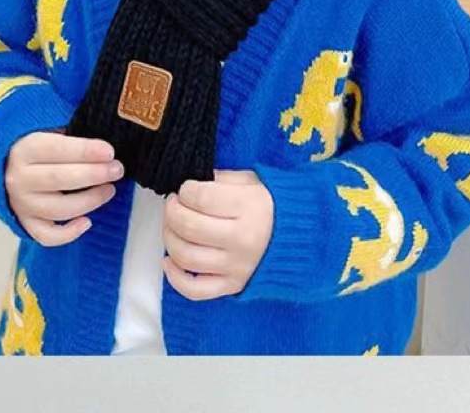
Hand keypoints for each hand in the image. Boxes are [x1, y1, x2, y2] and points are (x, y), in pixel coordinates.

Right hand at [4, 130, 123, 246]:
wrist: (8, 166)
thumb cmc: (40, 146)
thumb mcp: (51, 129)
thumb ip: (73, 133)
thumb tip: (104, 144)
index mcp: (25, 150)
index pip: (56, 149)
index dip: (85, 151)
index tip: (109, 152)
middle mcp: (19, 178)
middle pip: (59, 179)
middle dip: (94, 174)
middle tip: (117, 169)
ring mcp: (21, 204)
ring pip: (57, 209)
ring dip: (89, 201)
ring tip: (109, 189)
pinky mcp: (25, 222)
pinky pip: (46, 236)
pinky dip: (67, 234)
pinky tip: (87, 222)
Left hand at [162, 169, 273, 300]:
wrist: (300, 237)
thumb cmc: (272, 205)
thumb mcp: (252, 182)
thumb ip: (220, 179)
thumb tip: (190, 185)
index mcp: (249, 207)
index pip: (201, 198)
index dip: (185, 190)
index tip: (185, 188)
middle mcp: (242, 239)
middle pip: (189, 226)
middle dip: (172, 211)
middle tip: (173, 204)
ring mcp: (236, 266)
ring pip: (185, 256)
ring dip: (169, 237)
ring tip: (172, 226)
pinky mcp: (232, 285)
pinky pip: (194, 289)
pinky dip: (174, 276)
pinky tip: (170, 259)